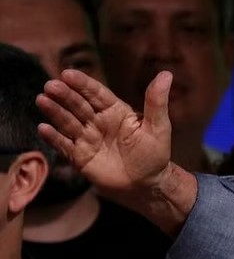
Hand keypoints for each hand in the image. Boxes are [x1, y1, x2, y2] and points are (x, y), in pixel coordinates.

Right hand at [36, 69, 196, 234]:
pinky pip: (64, 145)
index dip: (83, 84)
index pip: (96, 93)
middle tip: (50, 86)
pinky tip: (43, 128)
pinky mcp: (80, 156)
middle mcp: (97, 121)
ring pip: (68, 122)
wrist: (147, 184)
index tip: (68, 74)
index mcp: (115, 111)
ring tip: (42, 100)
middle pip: (78, 105)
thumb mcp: (158, 127)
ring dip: (55, 112)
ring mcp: (87, 138)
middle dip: (64, 95)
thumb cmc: (154, 154)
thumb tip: (166, 74)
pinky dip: (54, 137)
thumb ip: (156, 102)